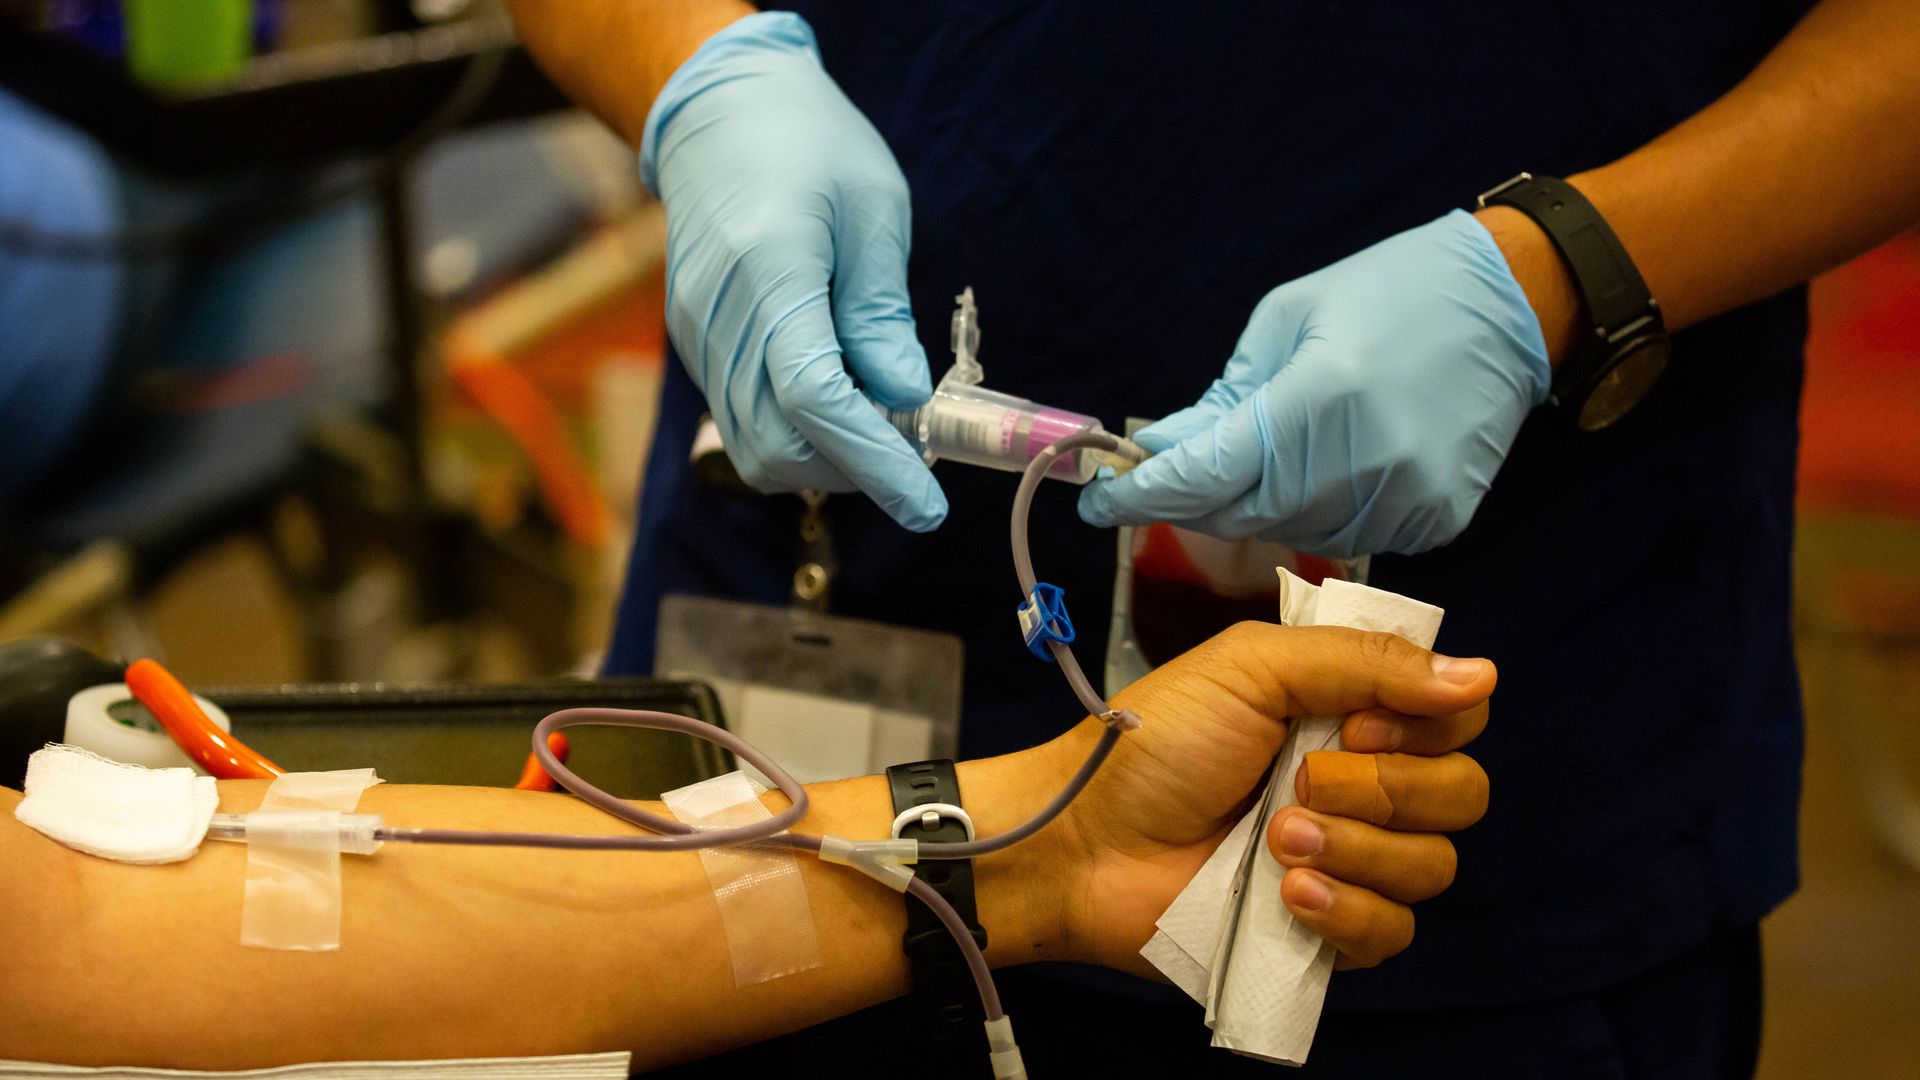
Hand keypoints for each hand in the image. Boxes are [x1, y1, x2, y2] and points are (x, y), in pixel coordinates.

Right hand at [642, 13, 945, 529]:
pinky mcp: (695, 344)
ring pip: (755, 447)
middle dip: (851, 469)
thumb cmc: (809, 144)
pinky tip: (838, 393)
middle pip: (779, 446)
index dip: (876, 465)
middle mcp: (721, 318)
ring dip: (823, 458)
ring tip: (878, 416)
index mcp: (772, 274)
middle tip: (912, 447)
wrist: (718, 111)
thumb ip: (881, 312)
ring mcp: (698, 337)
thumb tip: (904, 399)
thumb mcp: (873, 210)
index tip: (928, 508)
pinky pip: (742, 418)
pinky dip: (795, 432)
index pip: (818, 402)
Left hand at [1042, 623, 1491, 972]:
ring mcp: (1351, 863)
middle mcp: (1365, 785)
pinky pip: (1393, 934)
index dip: (1425, 725)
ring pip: (1432, 867)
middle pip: (1460, 794)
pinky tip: (1287, 894)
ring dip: (1355, 850)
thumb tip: (1481, 674)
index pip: (1458, 718)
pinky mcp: (1328, 932)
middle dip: (1384, 790)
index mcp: (1352, 713)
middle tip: (1300, 784)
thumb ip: (1365, 662)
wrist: (1086, 843)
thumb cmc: (1156, 744)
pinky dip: (1345, 912)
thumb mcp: (1252, 669)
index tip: (1352, 725)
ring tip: (1275, 842)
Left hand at [1077, 210, 1549, 555]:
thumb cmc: (1389, 293)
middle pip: (1239, 516)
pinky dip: (1315, 511)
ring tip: (1260, 457)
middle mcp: (1362, 463)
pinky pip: (1347, 535)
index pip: (1205, 475)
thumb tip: (1160, 452)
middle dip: (1189, 503)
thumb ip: (1222, 400)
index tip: (1097, 500)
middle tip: (1160, 481)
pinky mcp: (1435, 522)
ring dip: (1254, 506)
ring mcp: (1404, 501)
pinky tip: (1325, 468)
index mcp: (1319, 400)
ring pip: (1290, 533)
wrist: (1511, 307)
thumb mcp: (1287, 323)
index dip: (1141, 495)